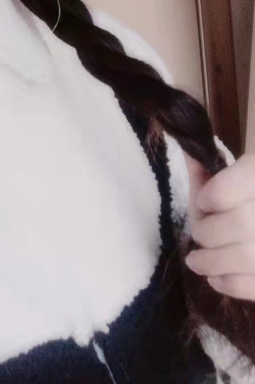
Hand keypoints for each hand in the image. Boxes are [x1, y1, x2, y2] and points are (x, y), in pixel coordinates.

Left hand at [183, 151, 254, 300]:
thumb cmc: (248, 195)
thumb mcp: (235, 175)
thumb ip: (208, 170)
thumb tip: (186, 150)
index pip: (232, 188)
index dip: (212, 196)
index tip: (204, 201)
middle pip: (241, 224)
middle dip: (209, 232)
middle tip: (199, 234)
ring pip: (247, 257)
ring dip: (212, 262)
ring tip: (196, 261)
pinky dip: (231, 285)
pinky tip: (216, 278)